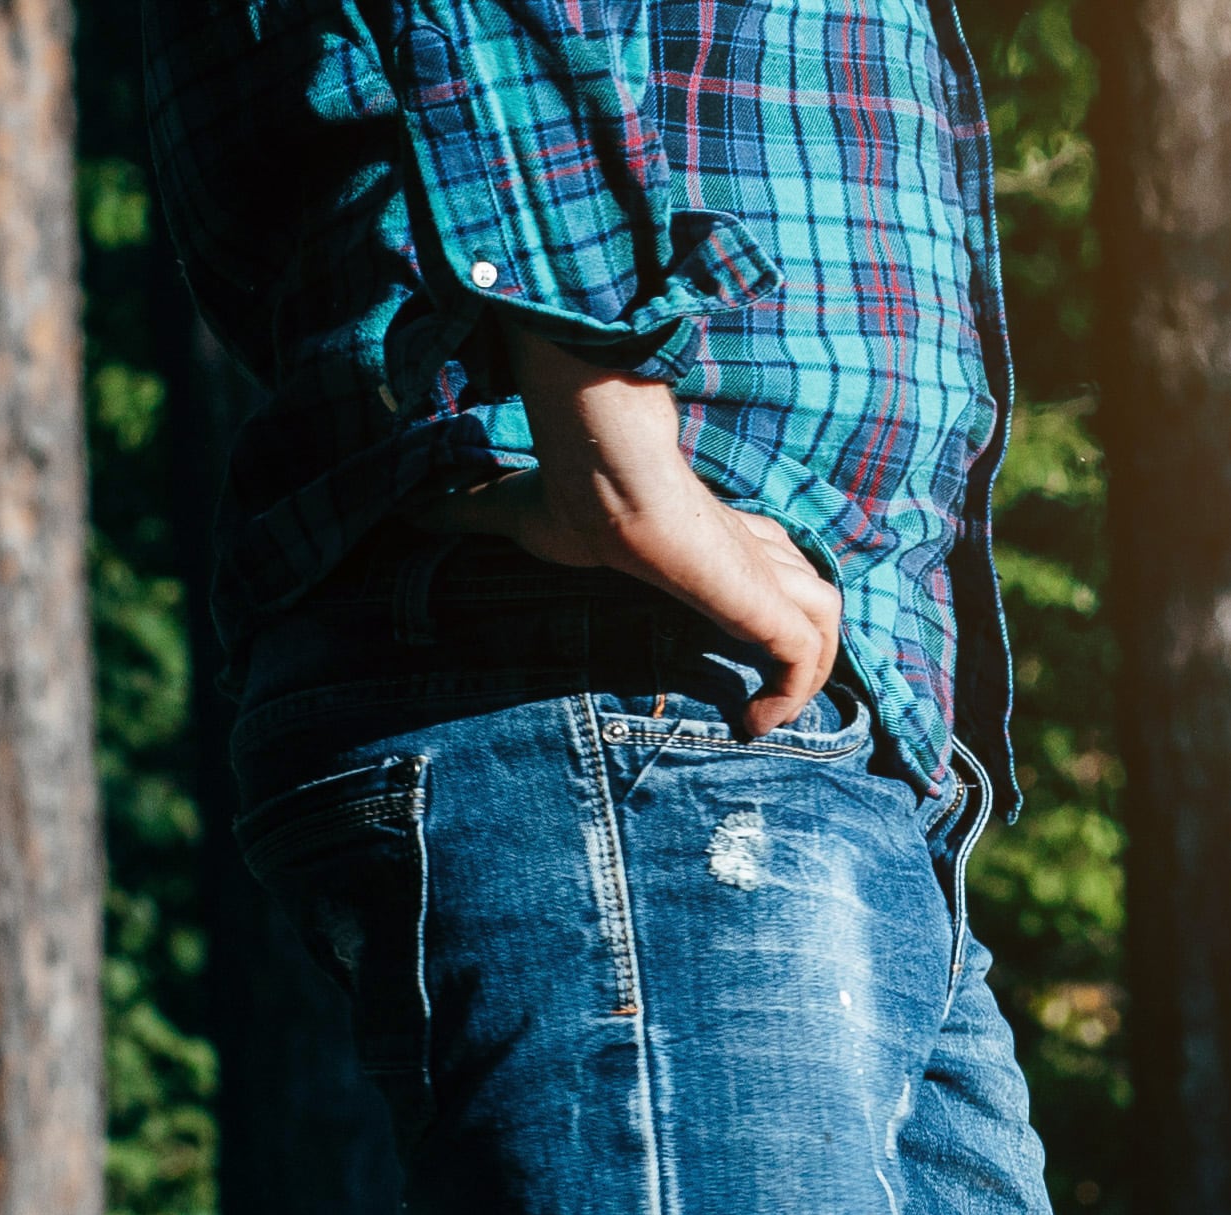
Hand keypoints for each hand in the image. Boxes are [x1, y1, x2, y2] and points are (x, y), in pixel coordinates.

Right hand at [482, 326, 845, 736]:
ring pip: (822, 617)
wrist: (602, 476)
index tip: (734, 654)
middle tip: (766, 692)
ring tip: (765, 711)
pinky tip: (750, 722)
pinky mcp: (765, 603)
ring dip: (806, 670)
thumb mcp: (515, 511)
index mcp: (707, 529)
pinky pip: (805, 657)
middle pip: (806, 587)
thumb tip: (408, 509)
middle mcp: (747, 548)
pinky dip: (793, 694)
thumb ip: (470, 513)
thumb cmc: (570, 488)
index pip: (764, 559)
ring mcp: (762, 575)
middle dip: (799, 637)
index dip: (761, 600)